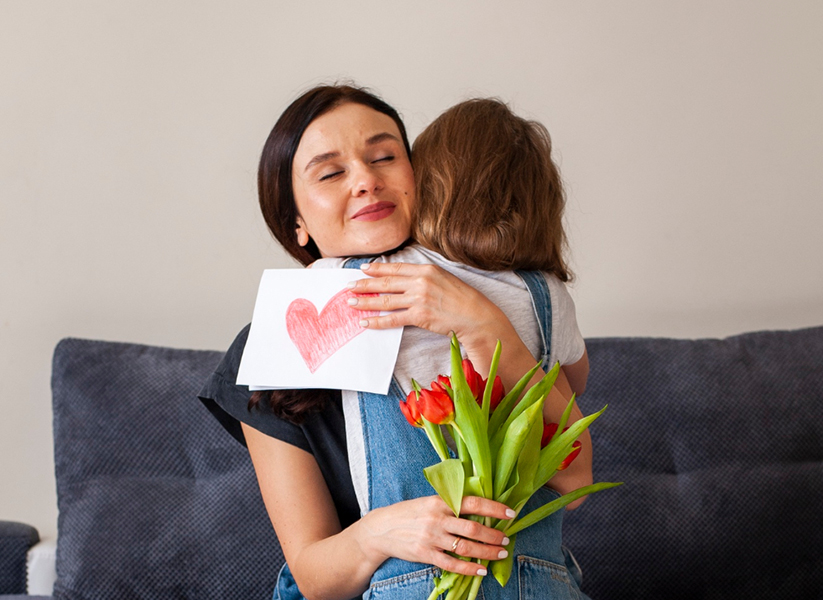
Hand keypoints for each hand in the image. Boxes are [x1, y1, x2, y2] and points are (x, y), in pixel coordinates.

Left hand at [347, 262, 507, 349]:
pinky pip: (393, 319)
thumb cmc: (463, 298)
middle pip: (386, 283)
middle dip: (364, 284)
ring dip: (366, 302)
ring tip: (351, 303)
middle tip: (349, 286)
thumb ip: (424, 277)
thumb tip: (405, 279)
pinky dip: (377, 322)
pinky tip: (365, 323)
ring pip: (385, 300)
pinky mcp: (420, 316)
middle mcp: (420, 282)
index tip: (363, 269)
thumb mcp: (444, 278)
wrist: (476, 316)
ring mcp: (419, 299)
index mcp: (426, 269)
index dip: (377, 269)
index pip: (395, 268)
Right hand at [360, 495, 513, 576]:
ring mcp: (432, 537)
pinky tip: (481, 570)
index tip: (510, 512)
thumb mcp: (429, 500)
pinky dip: (469, 568)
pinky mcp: (426, 554)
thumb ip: (450, 502)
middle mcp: (438, 518)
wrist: (382, 529)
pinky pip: (452, 564)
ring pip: (466, 547)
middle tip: (506, 538)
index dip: (494, 507)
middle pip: (473, 528)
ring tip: (500, 553)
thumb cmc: (410, 512)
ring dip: (487, 552)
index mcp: (441, 501)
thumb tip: (478, 504)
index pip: (473, 502)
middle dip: (494, 534)